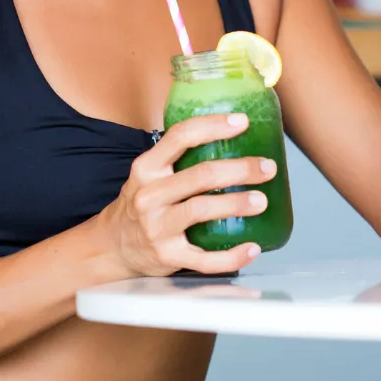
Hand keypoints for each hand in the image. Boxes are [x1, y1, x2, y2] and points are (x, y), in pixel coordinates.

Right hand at [100, 112, 277, 276]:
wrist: (113, 245)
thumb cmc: (143, 201)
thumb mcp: (149, 173)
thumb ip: (177, 156)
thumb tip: (229, 132)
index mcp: (147, 167)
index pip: (180, 137)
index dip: (213, 126)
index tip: (242, 121)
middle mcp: (149, 195)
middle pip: (200, 175)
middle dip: (239, 169)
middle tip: (267, 167)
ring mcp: (157, 228)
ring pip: (202, 210)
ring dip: (237, 204)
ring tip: (263, 200)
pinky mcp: (167, 256)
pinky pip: (204, 259)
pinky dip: (232, 256)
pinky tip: (252, 248)